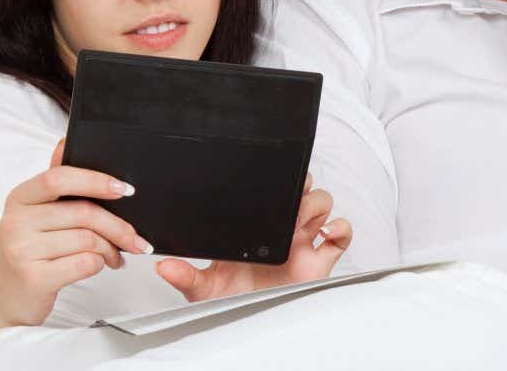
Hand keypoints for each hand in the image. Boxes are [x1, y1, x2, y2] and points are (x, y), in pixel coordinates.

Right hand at [0, 138, 150, 326]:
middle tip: (135, 238)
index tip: (124, 189)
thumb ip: (54, 183)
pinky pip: (84, 263)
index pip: (58, 178)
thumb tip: (64, 143)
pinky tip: (101, 265)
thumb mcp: (34, 213)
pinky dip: (100, 264)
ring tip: (116, 255)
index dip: (95, 180)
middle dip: (118, 226)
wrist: (3, 296)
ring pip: (88, 239)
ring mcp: (22, 250)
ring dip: (111, 249)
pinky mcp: (34, 278)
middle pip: (83, 213)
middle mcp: (16, 221)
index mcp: (19, 198)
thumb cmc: (27, 250)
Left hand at [155, 172, 351, 301]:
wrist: (251, 325)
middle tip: (286, 200)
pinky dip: (340, 227)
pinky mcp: (320, 258)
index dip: (275, 181)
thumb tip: (164, 266)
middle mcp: (281, 230)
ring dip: (315, 205)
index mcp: (256, 228)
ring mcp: (303, 241)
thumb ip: (186, 275)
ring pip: (321, 204)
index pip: (270, 193)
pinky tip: (325, 233)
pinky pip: (341, 234)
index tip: (267, 181)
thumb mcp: (205, 287)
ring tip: (298, 220)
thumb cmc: (233, 301)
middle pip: (301, 190)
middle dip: (298, 186)